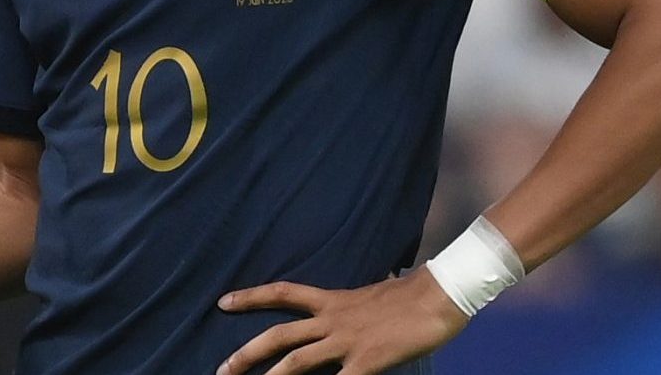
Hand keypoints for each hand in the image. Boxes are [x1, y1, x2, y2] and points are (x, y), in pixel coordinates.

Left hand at [216, 268, 468, 374]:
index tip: (223, 302)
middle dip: (247, 354)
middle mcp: (332, 320)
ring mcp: (347, 342)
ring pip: (296, 362)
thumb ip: (350, 308)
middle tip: (222, 369)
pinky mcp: (366, 363)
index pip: (283, 294)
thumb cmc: (410, 295)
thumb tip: (345, 312)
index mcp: (332, 301)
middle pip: (279, 336)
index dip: (251, 297)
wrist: (438, 296)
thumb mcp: (370, 295)